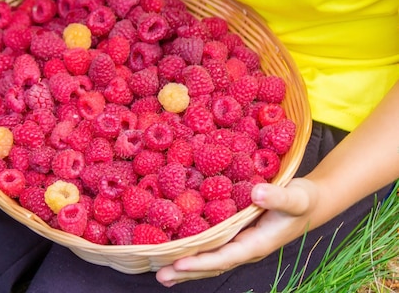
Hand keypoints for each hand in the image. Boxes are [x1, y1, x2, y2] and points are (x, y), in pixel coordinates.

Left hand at [156, 178, 319, 286]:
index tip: (180, 263)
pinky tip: (174, 254)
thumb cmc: (302, 200)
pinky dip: (193, 254)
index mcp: (257, 243)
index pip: (226, 256)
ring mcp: (240, 244)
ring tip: (161, 275)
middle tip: (160, 276)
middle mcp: (245, 248)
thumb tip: (257, 193)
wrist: (309, 204)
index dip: (203, 261)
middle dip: (187, 271)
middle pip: (213, 265)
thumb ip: (278, 197)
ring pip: (210, 260)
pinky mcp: (235, 237)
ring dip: (186, 268)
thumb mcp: (295, 197)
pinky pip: (212, 248)